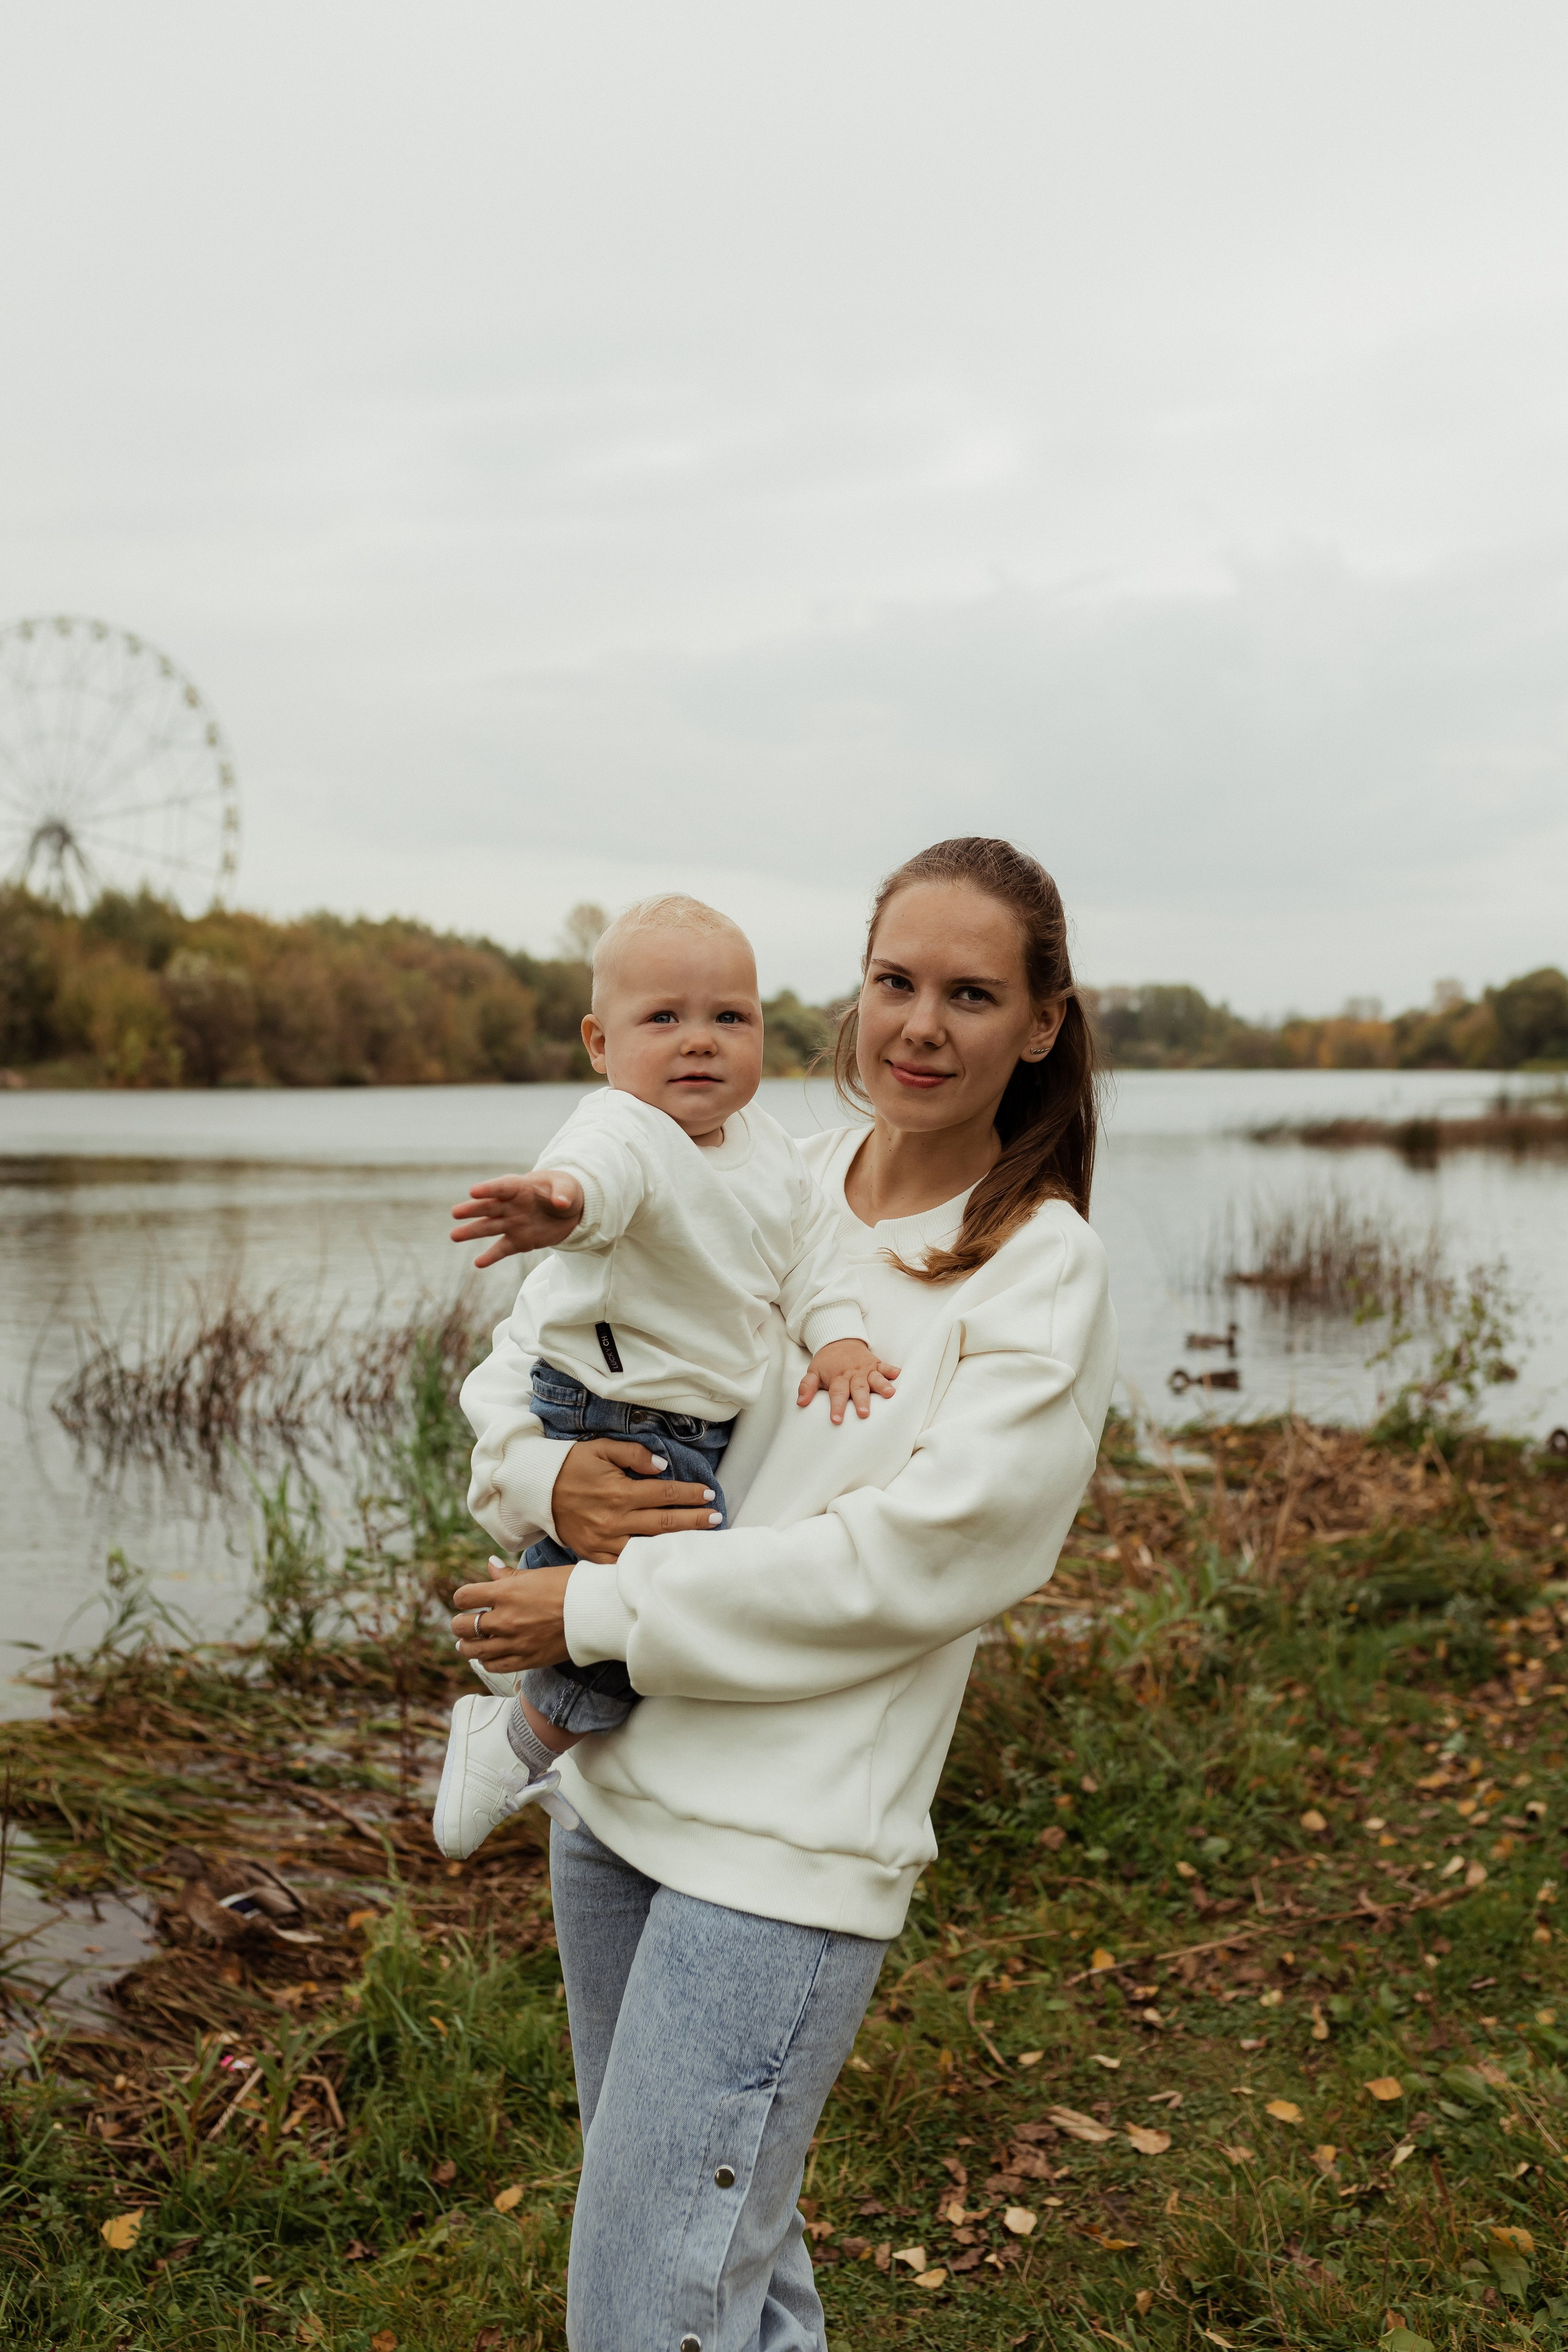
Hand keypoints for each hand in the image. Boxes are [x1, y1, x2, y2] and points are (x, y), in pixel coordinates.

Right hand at [449, 1170, 585, 1266]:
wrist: (571, 1211)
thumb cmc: (565, 1192)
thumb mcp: (569, 1188)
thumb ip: (563, 1193)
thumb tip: (561, 1203)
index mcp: (519, 1187)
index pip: (502, 1187)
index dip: (488, 1189)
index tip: (474, 1191)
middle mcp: (510, 1205)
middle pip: (489, 1207)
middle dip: (472, 1209)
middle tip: (455, 1212)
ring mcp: (512, 1223)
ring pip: (489, 1227)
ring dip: (472, 1232)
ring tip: (454, 1235)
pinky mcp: (518, 1241)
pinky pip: (502, 1249)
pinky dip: (491, 1257)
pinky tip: (478, 1264)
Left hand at [452, 1554, 572, 1673]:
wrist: (596, 1611)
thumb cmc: (569, 1586)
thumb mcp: (536, 1574)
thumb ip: (507, 1575)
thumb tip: (489, 1565)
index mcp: (506, 1593)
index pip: (464, 1597)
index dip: (462, 1598)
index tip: (466, 1599)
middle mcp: (505, 1619)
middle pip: (463, 1626)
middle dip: (459, 1624)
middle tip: (463, 1623)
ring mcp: (515, 1643)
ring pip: (474, 1650)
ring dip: (466, 1646)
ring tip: (466, 1643)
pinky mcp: (527, 1660)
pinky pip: (494, 1666)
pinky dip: (485, 1661)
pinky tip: (486, 1656)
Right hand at [551, 1438, 724, 1562]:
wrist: (536, 1489)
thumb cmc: (571, 1465)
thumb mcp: (601, 1448)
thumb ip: (634, 1454)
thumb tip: (662, 1466)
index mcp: (620, 1492)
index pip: (666, 1494)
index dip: (690, 1494)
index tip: (708, 1494)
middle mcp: (615, 1519)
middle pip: (665, 1523)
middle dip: (694, 1521)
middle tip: (716, 1520)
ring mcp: (604, 1541)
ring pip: (649, 1546)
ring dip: (676, 1544)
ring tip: (699, 1543)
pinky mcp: (593, 1554)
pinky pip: (623, 1565)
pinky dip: (644, 1564)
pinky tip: (661, 1562)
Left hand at [797, 1338, 899, 1425]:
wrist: (839, 1340)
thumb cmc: (826, 1362)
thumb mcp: (813, 1372)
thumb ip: (806, 1387)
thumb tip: (800, 1403)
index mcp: (838, 1378)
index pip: (837, 1393)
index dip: (836, 1406)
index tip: (836, 1420)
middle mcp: (853, 1374)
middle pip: (858, 1388)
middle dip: (862, 1400)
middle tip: (864, 1413)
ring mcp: (866, 1369)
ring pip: (875, 1378)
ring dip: (882, 1385)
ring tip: (890, 1394)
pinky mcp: (876, 1364)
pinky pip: (885, 1366)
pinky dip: (892, 1370)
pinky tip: (899, 1375)